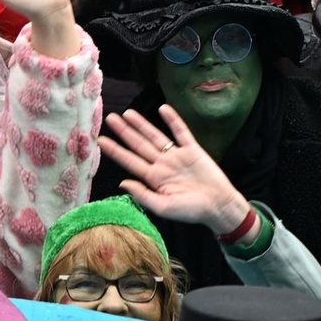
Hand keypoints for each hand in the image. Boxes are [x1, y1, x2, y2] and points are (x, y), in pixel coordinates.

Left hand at [97, 105, 254, 235]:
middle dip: (124, 132)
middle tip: (110, 118)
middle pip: (139, 145)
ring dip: (142, 124)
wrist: (219, 206)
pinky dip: (173, 120)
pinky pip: (181, 132)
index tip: (100, 140)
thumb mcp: (164, 207)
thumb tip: (122, 183)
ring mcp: (177, 156)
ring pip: (156, 136)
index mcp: (153, 178)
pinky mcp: (194, 150)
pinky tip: (163, 109)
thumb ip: (143, 195)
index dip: (115, 150)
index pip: (130, 161)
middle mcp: (162, 164)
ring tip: (127, 113)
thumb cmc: (191, 211)